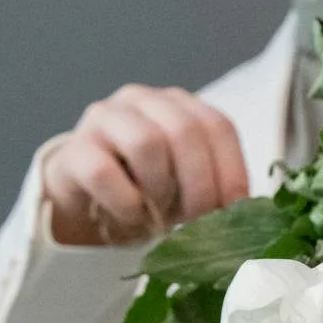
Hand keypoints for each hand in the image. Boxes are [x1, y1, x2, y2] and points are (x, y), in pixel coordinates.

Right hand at [42, 85, 249, 245]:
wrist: (86, 204)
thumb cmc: (146, 193)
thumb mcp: (188, 188)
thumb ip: (217, 189)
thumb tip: (249, 216)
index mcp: (179, 105)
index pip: (217, 126)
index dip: (231, 171)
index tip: (234, 212)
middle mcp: (142, 100)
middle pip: (184, 131)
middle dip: (199, 185)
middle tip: (198, 221)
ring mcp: (104, 119)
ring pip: (146, 142)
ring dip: (160, 189)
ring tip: (158, 214)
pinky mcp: (73, 149)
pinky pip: (104, 172)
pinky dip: (126, 202)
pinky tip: (131, 216)